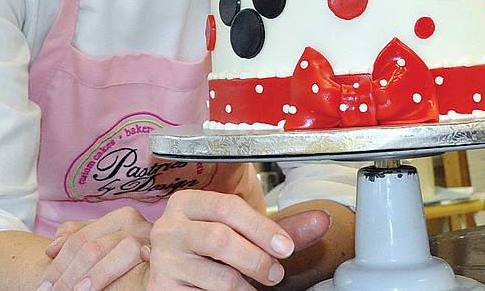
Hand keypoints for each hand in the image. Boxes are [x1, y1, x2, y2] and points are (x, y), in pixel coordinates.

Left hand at [37, 206, 151, 290]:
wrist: (177, 250)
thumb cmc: (128, 250)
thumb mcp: (105, 238)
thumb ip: (78, 236)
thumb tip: (50, 250)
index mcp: (119, 216)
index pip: (79, 240)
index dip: (58, 264)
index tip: (43, 286)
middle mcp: (135, 222)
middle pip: (93, 248)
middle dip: (69, 274)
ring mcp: (150, 238)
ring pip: (118, 252)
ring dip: (96, 275)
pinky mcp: (162, 255)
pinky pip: (143, 263)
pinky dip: (120, 271)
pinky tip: (112, 285)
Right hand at [141, 189, 310, 288]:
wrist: (175, 278)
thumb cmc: (212, 252)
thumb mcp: (242, 234)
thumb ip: (280, 228)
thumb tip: (322, 219)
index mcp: (186, 203)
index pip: (227, 207)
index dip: (262, 228)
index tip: (287, 247)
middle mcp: (169, 228)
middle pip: (220, 240)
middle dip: (257, 259)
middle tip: (274, 273)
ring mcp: (163, 261)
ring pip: (219, 278)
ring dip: (246, 287)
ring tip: (249, 285)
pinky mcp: (163, 290)